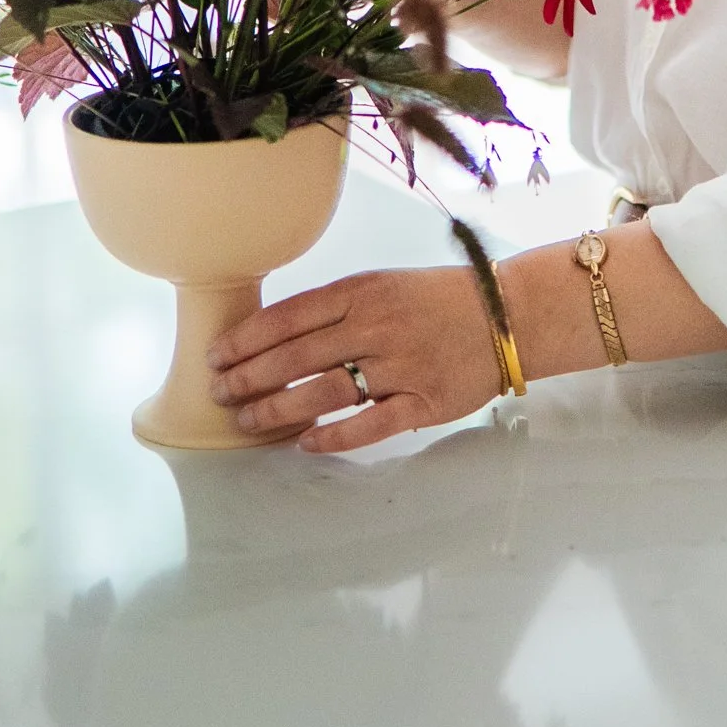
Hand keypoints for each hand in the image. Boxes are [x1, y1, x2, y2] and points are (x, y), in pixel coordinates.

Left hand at [207, 262, 502, 451]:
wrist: (509, 314)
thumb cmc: (439, 298)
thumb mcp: (385, 283)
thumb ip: (338, 306)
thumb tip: (277, 334)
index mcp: (364, 290)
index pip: (289, 316)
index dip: (247, 338)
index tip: (217, 355)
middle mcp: (377, 325)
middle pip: (296, 357)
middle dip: (249, 377)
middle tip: (219, 393)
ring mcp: (400, 365)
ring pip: (323, 392)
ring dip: (277, 409)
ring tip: (248, 420)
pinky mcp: (423, 402)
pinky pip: (369, 425)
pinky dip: (332, 437)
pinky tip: (305, 443)